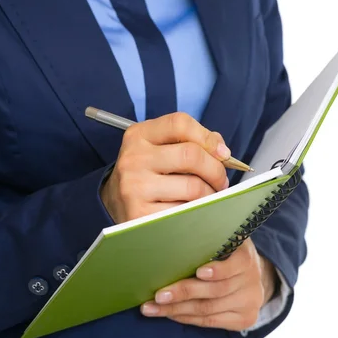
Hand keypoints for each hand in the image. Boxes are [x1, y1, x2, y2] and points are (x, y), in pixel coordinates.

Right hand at [100, 112, 230, 222]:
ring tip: (209, 197)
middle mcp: (134, 158)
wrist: (114, 202)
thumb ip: (191, 141)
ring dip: (210, 194)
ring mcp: (135, 187)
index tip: (223, 153)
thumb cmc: (148, 173)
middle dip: (216, 170)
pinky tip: (192, 212)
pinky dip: (195, 213)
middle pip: (191, 155)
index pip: (179, 123)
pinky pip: (184, 212)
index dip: (208, 137)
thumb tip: (222, 150)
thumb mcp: (160, 148)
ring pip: (193, 187)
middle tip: (221, 181)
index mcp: (139, 135)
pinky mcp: (140, 214)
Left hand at [140, 239, 277, 330]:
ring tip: (153, 308)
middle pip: (216, 290)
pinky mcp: (245, 319)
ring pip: (209, 310)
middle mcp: (252, 280)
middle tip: (159, 295)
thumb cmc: (225, 252)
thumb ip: (206, 235)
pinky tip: (169, 314)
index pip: (236, 264)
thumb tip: (176, 223)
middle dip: (184, 293)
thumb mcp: (222, 238)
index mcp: (246, 256)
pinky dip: (187, 318)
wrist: (250, 275)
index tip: (199, 272)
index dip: (218, 270)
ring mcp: (250, 301)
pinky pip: (210, 322)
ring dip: (177, 310)